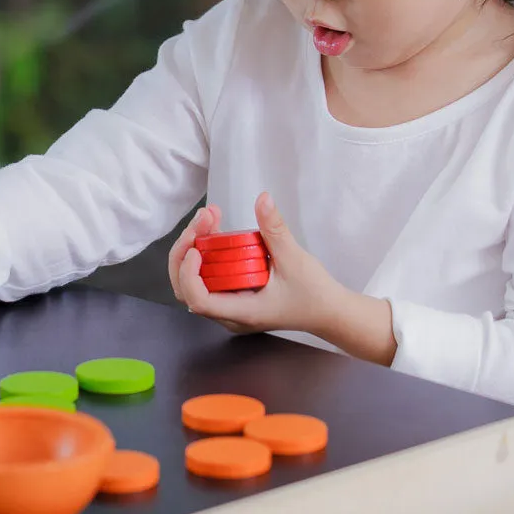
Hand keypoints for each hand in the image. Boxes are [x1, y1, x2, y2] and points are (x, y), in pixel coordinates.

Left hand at [169, 192, 346, 338]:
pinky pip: (207, 278)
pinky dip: (205, 255)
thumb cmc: (314, 293)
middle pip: (186, 290)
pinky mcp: (233, 297)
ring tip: (208, 218)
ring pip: (194, 283)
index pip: (198, 300)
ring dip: (193, 250)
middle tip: (202, 220)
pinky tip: (214, 230)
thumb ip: (275, 229)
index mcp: (242, 311)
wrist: (328, 311)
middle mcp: (229, 314)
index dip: (189, 274)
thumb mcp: (294, 258)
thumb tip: (263, 199)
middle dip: (185, 252)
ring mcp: (229, 308)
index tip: (197, 248)